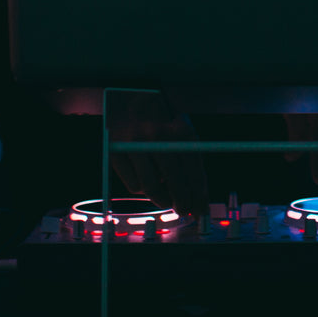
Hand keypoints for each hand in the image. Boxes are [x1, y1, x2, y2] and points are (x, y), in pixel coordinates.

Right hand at [106, 93, 206, 216]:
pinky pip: (134, 185)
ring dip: (162, 200)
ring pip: (151, 187)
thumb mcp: (180, 135)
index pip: (193, 169)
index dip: (199, 193)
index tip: (201, 208)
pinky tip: (146, 181)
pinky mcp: (116, 153)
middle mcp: (157, 135)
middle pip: (174, 179)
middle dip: (183, 201)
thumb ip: (191, 164)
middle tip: (185, 210)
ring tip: (167, 202)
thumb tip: (199, 199)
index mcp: (178, 130)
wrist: (128, 105)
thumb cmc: (161, 127)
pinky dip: (142, 190)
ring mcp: (135, 144)